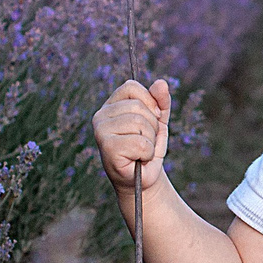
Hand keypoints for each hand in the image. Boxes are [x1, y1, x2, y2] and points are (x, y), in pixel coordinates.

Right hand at [92, 78, 172, 195]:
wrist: (143, 179)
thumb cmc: (147, 149)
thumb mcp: (158, 122)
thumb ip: (161, 102)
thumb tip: (161, 83)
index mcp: (110, 105)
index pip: (131, 87)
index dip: (149, 102)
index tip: (153, 119)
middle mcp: (100, 116)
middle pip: (138, 107)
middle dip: (152, 127)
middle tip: (145, 141)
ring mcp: (101, 132)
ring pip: (140, 124)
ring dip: (150, 141)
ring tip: (142, 151)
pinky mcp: (107, 148)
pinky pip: (140, 143)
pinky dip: (147, 153)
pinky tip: (138, 159)